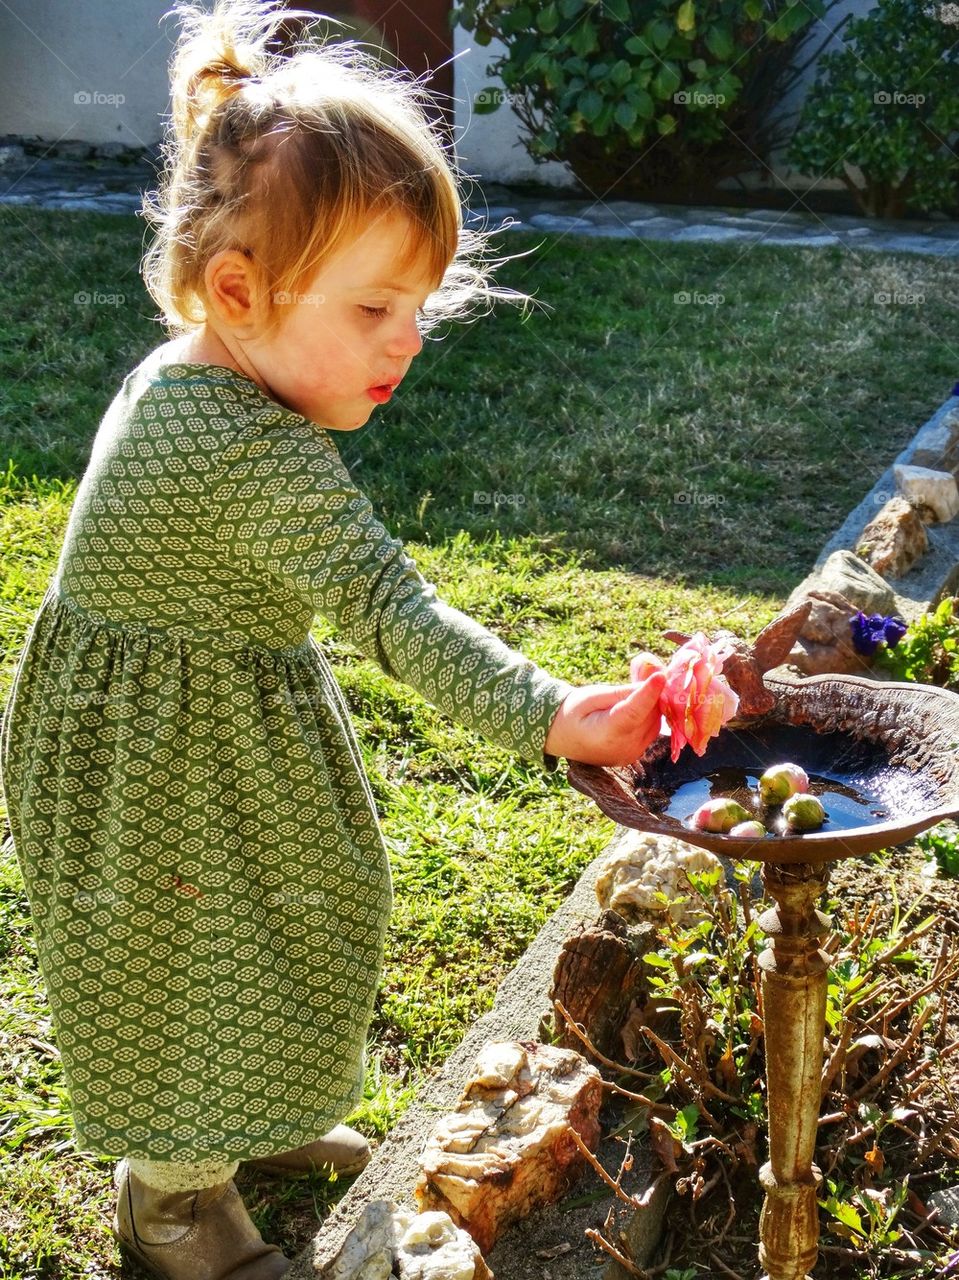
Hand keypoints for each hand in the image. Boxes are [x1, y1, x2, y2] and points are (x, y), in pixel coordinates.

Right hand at [544, 656, 666, 765]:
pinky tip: (637, 705)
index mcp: (606, 734)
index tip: (661, 675)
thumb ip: (622, 691)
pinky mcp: (634, 755)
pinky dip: (648, 716)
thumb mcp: (592, 696)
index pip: (633, 713)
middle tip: (649, 671)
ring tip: (636, 689)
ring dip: (652, 705)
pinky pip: (650, 731)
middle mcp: (622, 748)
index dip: (649, 694)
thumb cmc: (572, 711)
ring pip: (654, 723)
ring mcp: (630, 755)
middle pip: (648, 716)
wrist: (560, 737)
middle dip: (652, 694)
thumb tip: (651, 679)